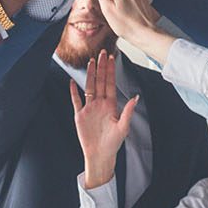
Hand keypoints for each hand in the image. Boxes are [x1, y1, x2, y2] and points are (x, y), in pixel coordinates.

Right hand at [68, 49, 137, 187]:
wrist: (100, 155)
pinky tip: (72, 82)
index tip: (111, 59)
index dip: (110, 71)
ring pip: (88, 87)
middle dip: (101, 67)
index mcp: (110, 105)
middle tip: (102, 53)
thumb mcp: (123, 127)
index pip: (110, 84)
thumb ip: (127, 111)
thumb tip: (135, 97)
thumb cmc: (113, 143)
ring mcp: (89, 108)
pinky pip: (76, 100)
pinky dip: (73, 91)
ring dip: (89, 75)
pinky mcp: (79, 115)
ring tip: (90, 62)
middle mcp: (99, 104)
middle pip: (99, 81)